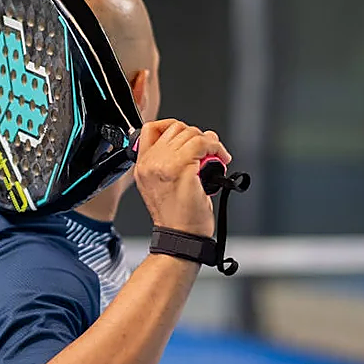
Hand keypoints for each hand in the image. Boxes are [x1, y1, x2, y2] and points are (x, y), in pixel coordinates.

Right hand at [134, 120, 231, 237]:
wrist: (180, 238)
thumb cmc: (177, 217)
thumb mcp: (162, 186)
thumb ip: (170, 161)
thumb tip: (197, 140)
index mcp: (143, 166)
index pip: (150, 129)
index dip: (171, 126)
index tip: (187, 135)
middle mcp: (150, 163)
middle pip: (175, 128)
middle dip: (196, 135)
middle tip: (208, 150)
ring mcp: (165, 165)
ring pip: (191, 133)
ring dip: (209, 142)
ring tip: (216, 156)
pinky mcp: (182, 169)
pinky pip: (203, 143)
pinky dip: (216, 147)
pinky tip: (221, 158)